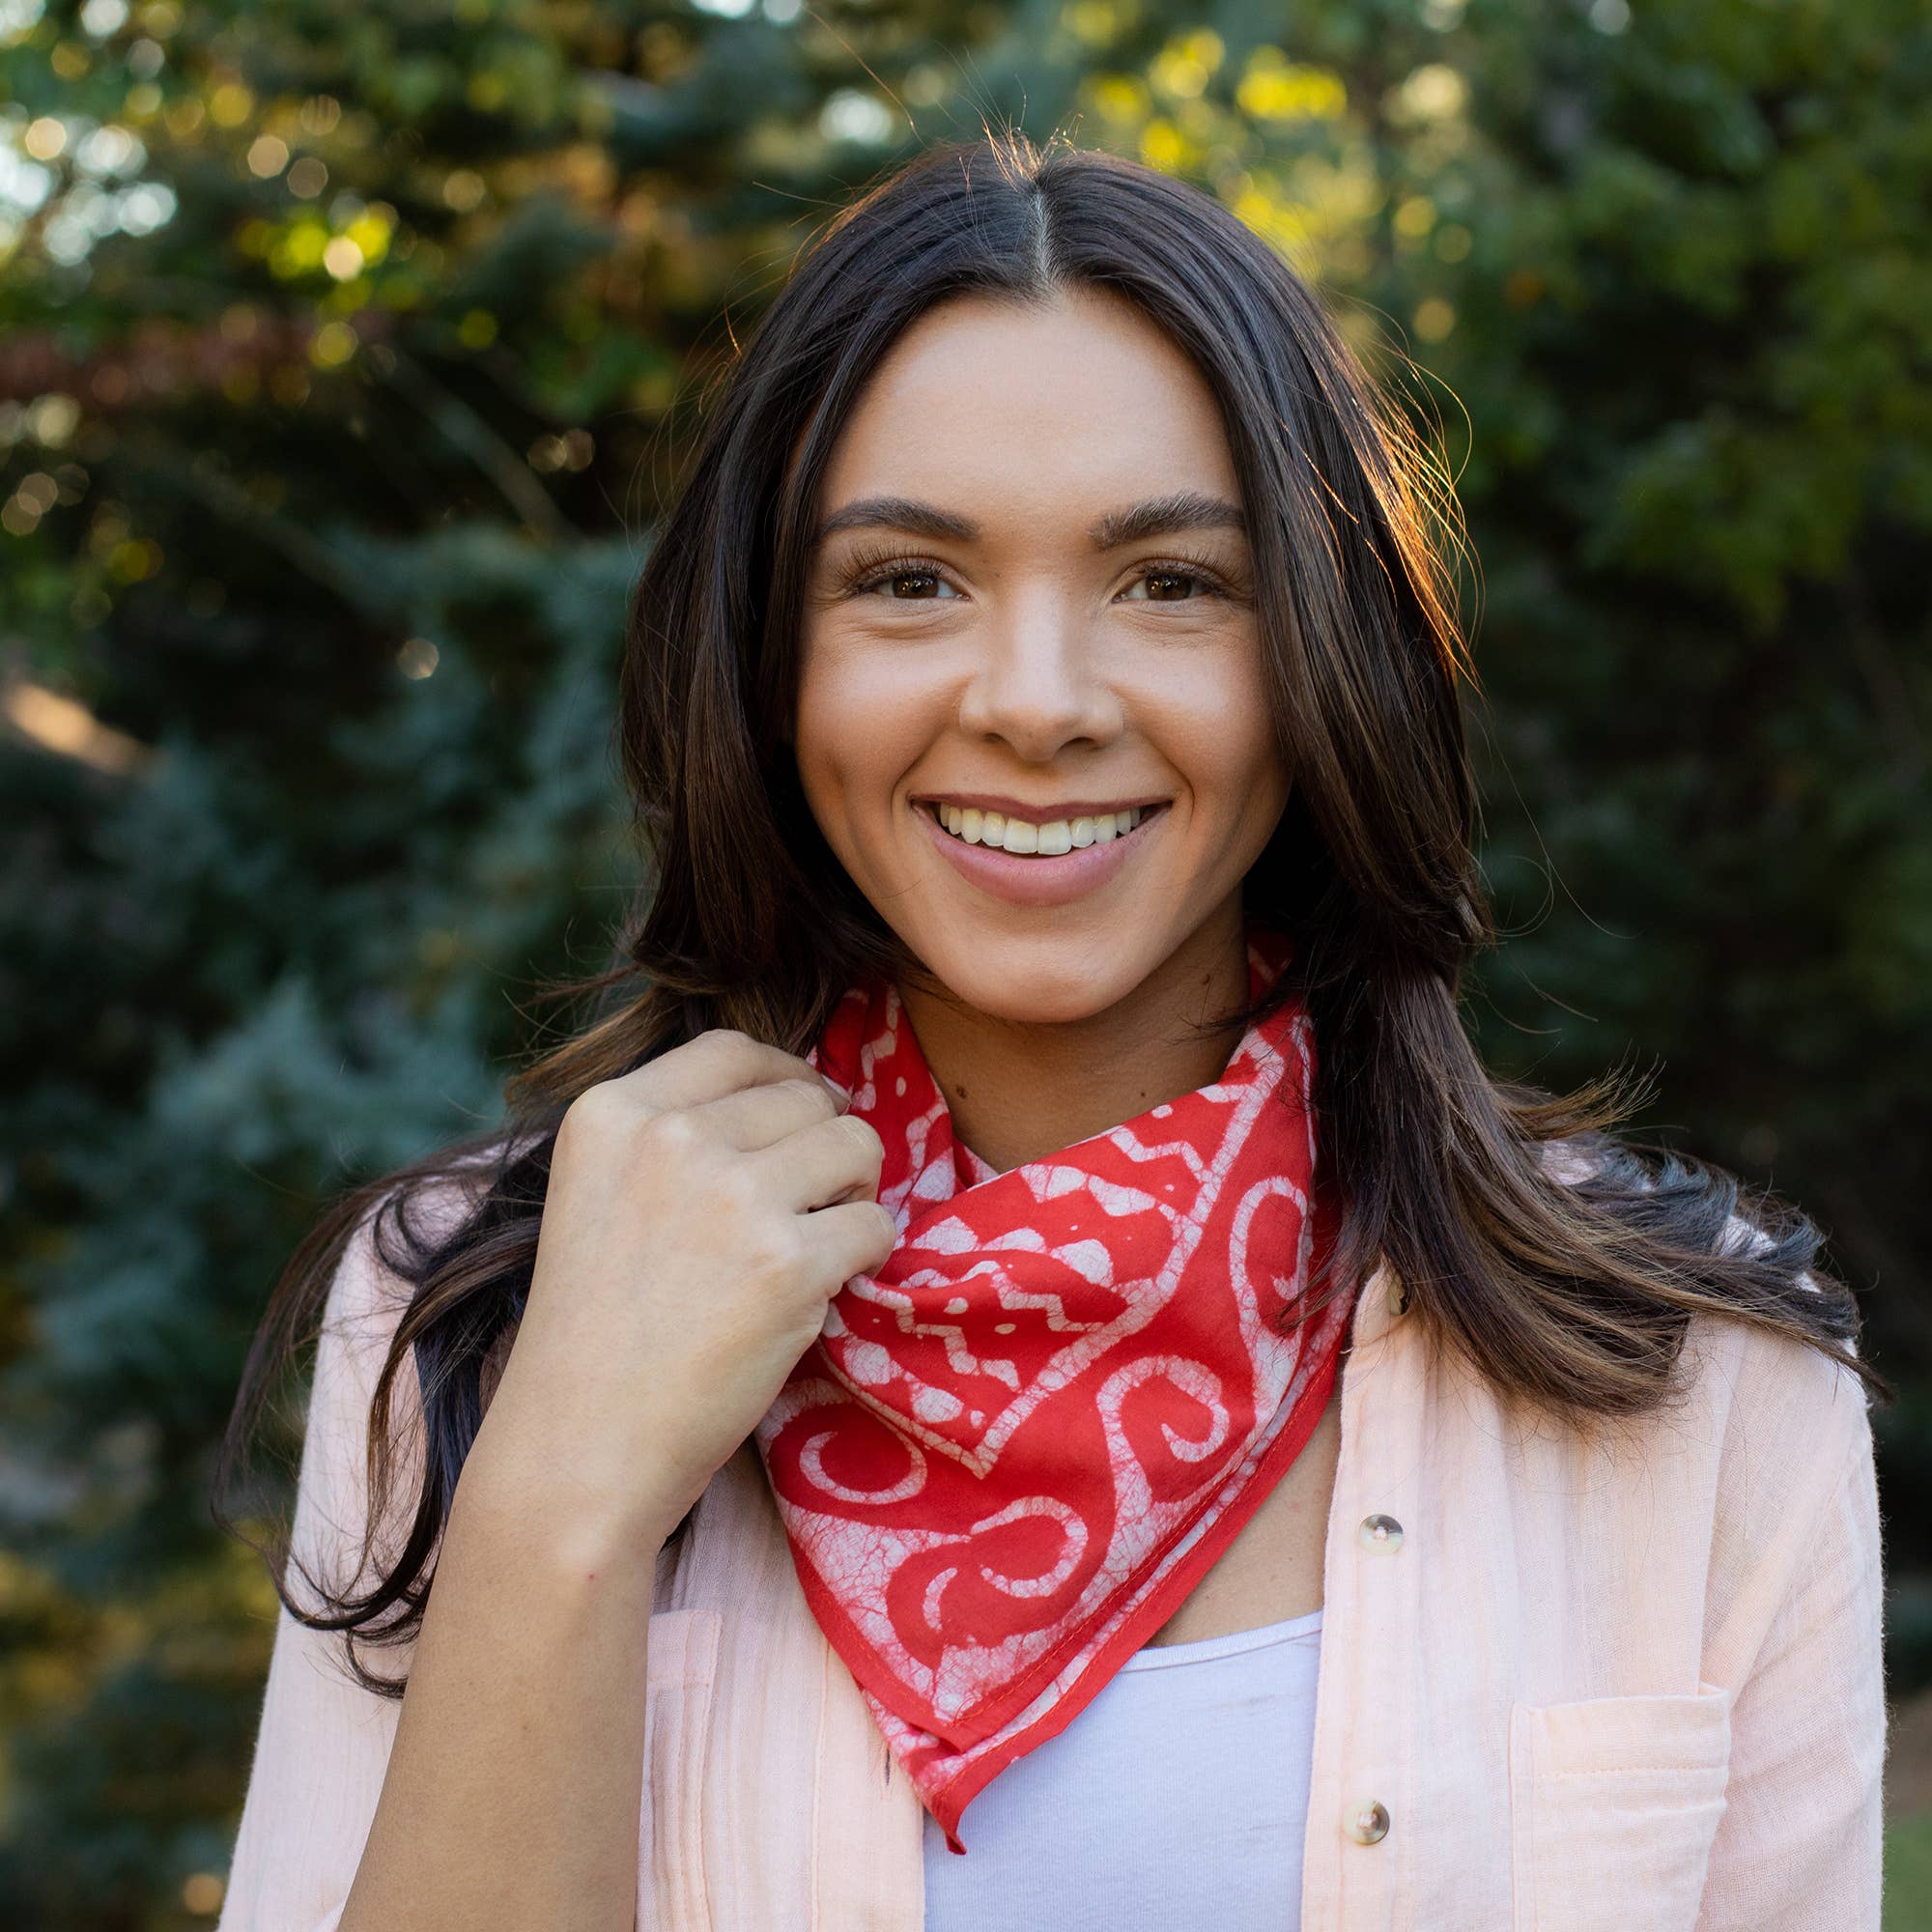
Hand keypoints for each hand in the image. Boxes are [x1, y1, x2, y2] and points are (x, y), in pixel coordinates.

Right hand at [473, 1029, 892, 1547]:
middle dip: (823, 1147)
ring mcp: (732, 1196)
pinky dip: (865, 1259)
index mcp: (612, 1112)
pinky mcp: (787, 1262)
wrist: (580, 1449)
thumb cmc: (593, 1334)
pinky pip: (875, 1227)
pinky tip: (822, 1291)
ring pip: (857, 1146)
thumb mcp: (596, 1194)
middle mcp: (671, 1137)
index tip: (801, 1119)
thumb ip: (670, 1136)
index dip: (784, 1079)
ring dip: (854, 1193)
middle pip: (806, 1096)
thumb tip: (794, 1091)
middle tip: (805, 1208)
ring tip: (816, 1244)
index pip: (733, 1051)